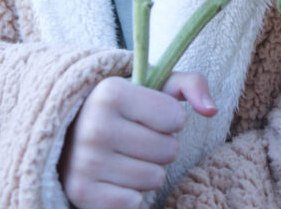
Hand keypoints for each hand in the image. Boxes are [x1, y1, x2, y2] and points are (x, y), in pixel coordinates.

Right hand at [59, 72, 216, 208]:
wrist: (69, 132)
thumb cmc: (123, 107)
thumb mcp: (155, 84)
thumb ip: (191, 84)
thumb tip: (211, 109)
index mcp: (110, 92)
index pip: (175, 117)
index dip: (171, 119)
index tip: (151, 115)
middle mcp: (95, 126)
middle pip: (168, 150)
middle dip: (162, 145)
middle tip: (140, 137)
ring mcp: (86, 162)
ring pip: (154, 179)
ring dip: (149, 169)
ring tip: (129, 155)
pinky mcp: (81, 192)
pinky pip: (135, 202)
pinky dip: (133, 193)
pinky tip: (117, 176)